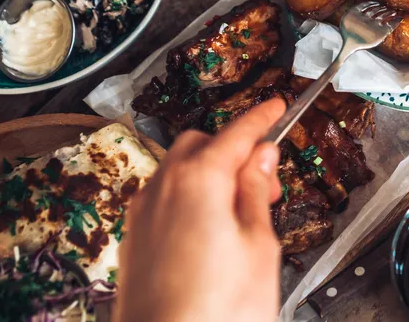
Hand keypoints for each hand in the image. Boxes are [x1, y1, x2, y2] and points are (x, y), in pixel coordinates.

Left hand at [114, 100, 284, 321]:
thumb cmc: (216, 311)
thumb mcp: (259, 246)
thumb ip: (255, 192)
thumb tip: (260, 157)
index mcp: (198, 179)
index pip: (237, 132)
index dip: (261, 118)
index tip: (276, 106)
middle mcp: (162, 188)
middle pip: (200, 146)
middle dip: (232, 151)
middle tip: (265, 181)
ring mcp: (142, 214)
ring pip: (177, 171)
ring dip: (209, 175)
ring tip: (241, 212)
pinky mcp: (132, 241)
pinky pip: (163, 200)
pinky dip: (188, 199)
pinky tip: (210, 231)